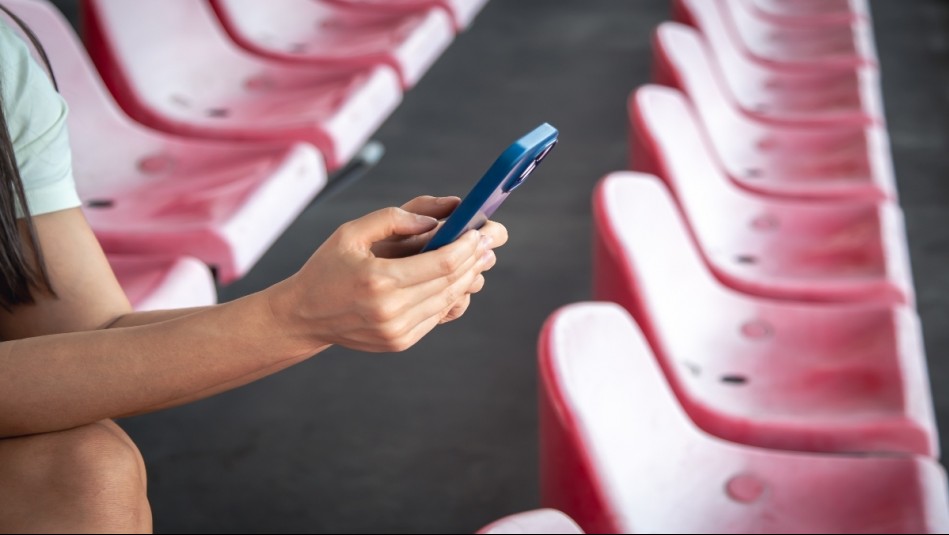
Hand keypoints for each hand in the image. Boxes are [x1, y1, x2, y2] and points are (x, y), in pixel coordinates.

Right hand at [267, 198, 505, 352]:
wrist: (304, 316)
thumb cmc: (327, 268)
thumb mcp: (350, 233)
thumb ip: (392, 219)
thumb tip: (434, 221)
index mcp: (379, 281)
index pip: (441, 264)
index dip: (466, 247)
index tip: (479, 231)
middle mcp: (390, 310)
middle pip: (450, 282)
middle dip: (474, 259)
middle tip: (490, 242)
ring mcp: (397, 330)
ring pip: (448, 301)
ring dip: (468, 278)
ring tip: (481, 258)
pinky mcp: (400, 342)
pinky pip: (436, 316)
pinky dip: (452, 296)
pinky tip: (461, 279)